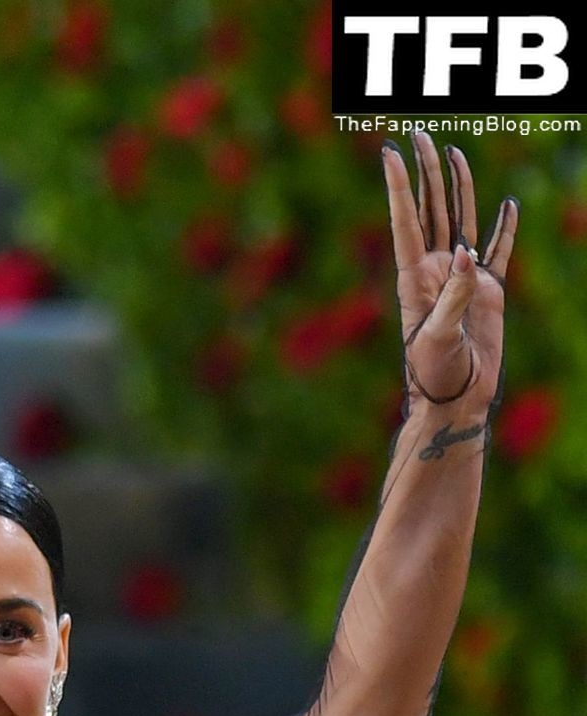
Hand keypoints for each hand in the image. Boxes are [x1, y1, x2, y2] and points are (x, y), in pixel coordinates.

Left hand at [382, 130, 516, 411]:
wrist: (457, 398)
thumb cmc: (436, 374)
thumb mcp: (438, 336)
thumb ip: (452, 295)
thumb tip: (465, 254)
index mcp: (415, 279)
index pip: (406, 222)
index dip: (398, 187)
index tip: (389, 153)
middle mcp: (436, 270)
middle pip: (430, 209)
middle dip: (425, 172)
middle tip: (419, 134)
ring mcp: (461, 278)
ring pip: (460, 219)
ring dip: (457, 186)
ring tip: (452, 152)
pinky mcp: (487, 291)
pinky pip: (498, 250)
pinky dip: (503, 228)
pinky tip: (507, 205)